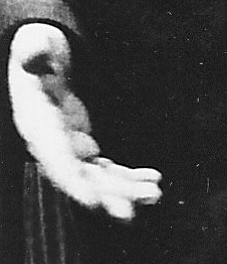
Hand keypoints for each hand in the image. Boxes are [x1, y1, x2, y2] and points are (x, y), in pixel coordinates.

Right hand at [8, 22, 161, 219]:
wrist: (40, 62)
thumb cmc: (39, 52)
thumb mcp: (35, 47)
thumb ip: (36, 53)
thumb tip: (34, 52)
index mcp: (37, 124)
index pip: (53, 159)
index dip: (72, 181)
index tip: (92, 203)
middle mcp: (51, 145)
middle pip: (77, 179)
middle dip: (103, 197)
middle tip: (131, 215)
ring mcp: (67, 150)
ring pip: (96, 179)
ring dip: (124, 190)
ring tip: (155, 194)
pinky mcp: (82, 149)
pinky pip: (106, 170)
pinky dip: (129, 177)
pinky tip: (154, 179)